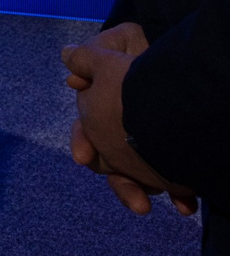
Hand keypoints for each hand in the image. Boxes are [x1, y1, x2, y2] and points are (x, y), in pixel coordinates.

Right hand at [62, 24, 195, 216]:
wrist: (187, 74)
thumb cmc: (146, 59)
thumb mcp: (115, 50)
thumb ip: (89, 59)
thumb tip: (68, 57)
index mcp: (104, 111)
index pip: (87, 132)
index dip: (83, 142)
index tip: (83, 156)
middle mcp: (124, 132)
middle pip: (112, 163)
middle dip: (120, 182)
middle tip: (133, 199)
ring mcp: (149, 147)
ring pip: (137, 178)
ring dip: (138, 192)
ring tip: (146, 205)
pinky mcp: (173, 160)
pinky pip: (172, 183)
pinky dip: (177, 195)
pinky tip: (185, 205)